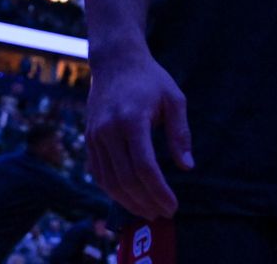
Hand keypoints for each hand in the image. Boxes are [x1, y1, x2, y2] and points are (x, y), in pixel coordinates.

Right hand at [86, 49, 192, 219]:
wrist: (115, 60)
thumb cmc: (149, 79)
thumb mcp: (173, 99)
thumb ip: (180, 133)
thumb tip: (187, 166)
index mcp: (131, 120)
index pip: (145, 167)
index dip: (159, 192)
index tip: (173, 206)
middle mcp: (109, 130)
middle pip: (126, 179)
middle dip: (146, 202)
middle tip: (163, 214)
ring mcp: (95, 135)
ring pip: (109, 181)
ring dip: (128, 202)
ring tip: (147, 211)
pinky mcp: (89, 138)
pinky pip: (98, 172)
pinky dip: (112, 190)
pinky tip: (128, 198)